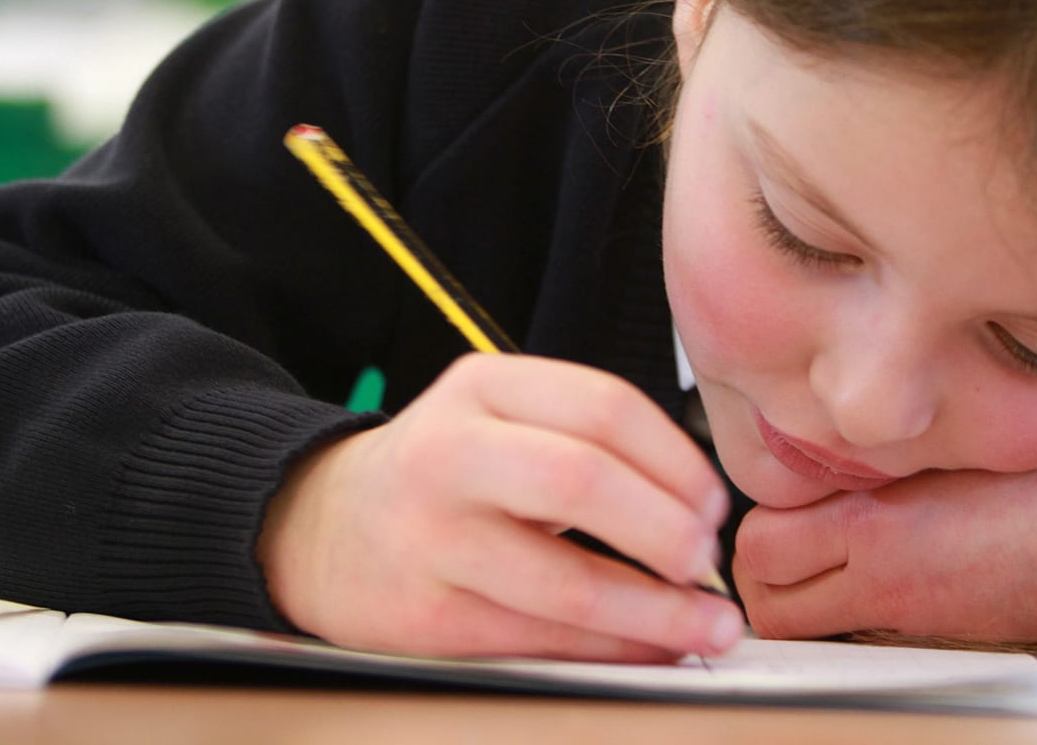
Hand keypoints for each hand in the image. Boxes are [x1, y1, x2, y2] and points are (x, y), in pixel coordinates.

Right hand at [258, 353, 743, 660]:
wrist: (320, 530)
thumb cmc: (440, 476)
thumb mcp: (496, 419)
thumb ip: (583, 440)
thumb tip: (699, 508)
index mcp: (481, 388)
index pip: (603, 407)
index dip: (677, 460)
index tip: (716, 502)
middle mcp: (449, 453)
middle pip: (582, 480)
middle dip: (667, 528)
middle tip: (709, 558)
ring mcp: (432, 538)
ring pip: (565, 581)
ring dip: (655, 611)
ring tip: (708, 623)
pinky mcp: (427, 616)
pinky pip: (540, 639)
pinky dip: (610, 649)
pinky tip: (650, 646)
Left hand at [731, 452, 1036, 657]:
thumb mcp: (958, 447)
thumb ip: (890, 456)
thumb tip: (841, 448)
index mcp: (880, 522)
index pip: (762, 538)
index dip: (756, 521)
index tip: (775, 499)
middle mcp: (883, 579)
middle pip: (767, 599)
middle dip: (759, 572)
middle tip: (777, 539)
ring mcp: (908, 617)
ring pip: (803, 628)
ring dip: (794, 597)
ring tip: (814, 558)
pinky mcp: (938, 639)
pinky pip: (858, 632)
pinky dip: (845, 611)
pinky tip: (870, 572)